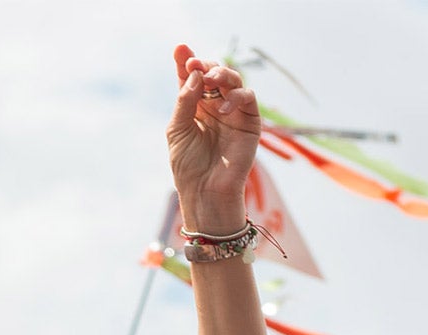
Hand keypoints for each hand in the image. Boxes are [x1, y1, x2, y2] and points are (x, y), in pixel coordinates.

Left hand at [167, 46, 259, 230]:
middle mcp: (214, 105)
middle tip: (195, 65)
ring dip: (221, 74)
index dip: (187, 62)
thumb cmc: (188, 166)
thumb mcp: (177, 130)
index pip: (192, 78)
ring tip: (209, 80)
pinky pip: (247, 97)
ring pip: (233, 80)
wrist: (205, 192)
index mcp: (195, 106)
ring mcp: (233, 112)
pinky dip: (235, 96)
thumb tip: (195, 72)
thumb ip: (185, 100)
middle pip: (213, 73)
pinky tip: (221, 108)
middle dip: (204, 65)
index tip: (180, 49)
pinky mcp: (250, 122)